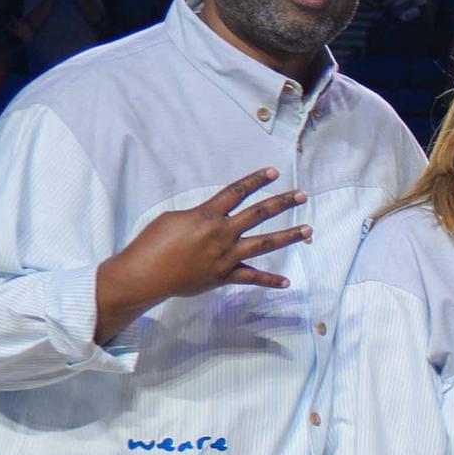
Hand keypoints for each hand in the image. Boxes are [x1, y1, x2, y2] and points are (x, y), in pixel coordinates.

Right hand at [93, 169, 305, 335]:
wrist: (145, 274)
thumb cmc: (152, 243)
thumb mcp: (173, 218)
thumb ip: (199, 217)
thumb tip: (212, 219)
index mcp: (207, 215)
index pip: (236, 192)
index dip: (256, 180)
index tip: (274, 172)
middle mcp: (222, 233)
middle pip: (259, 213)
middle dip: (282, 203)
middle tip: (302, 195)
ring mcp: (226, 256)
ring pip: (264, 244)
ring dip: (288, 236)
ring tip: (308, 230)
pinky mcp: (224, 276)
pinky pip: (251, 278)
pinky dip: (269, 281)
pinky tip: (286, 282)